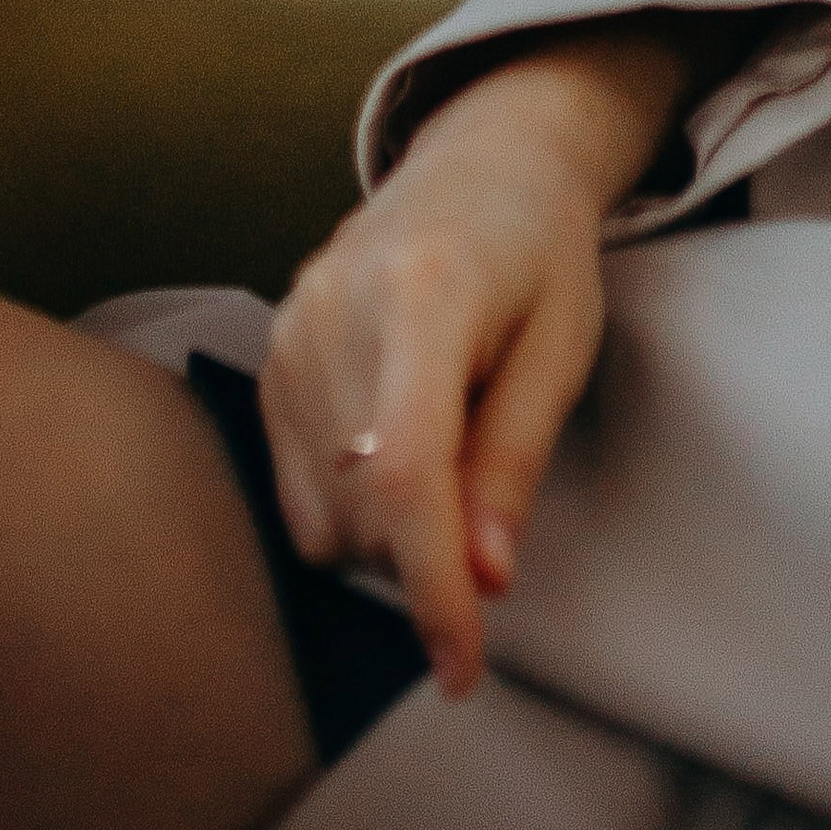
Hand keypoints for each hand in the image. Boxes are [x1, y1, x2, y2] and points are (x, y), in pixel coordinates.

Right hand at [261, 38, 677, 693]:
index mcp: (421, 292)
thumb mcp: (561, 348)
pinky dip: (350, 509)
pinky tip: (397, 448)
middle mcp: (332, 307)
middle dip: (429, 556)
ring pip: (321, 515)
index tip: (460, 667)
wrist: (482, 163)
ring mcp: (288, 328)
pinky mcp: (269, 351)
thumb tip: (482, 580)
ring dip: (388, 538)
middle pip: (362, 508)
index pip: (405, 472)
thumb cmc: (538, 253)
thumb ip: (513, 460)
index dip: (431, 586)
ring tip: (448, 457)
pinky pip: (296, 489)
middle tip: (487, 505)